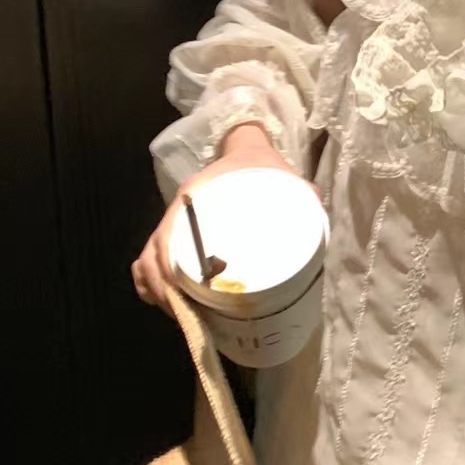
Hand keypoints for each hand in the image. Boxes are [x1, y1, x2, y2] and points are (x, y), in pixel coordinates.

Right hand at [131, 125, 318, 321]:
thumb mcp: (284, 178)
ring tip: (180, 313)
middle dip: (165, 288)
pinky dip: (151, 282)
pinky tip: (166, 302)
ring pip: (149, 259)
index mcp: (198, 194)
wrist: (247, 151)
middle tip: (187, 312)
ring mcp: (175, 222)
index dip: (170, 268)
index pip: (169, 234)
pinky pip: (150, 258)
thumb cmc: (261, 166)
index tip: (183, 292)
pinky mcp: (177, 233)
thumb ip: (302, 195)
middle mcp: (180, 210)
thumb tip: (314, 217)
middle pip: (155, 253)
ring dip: (158, 289)